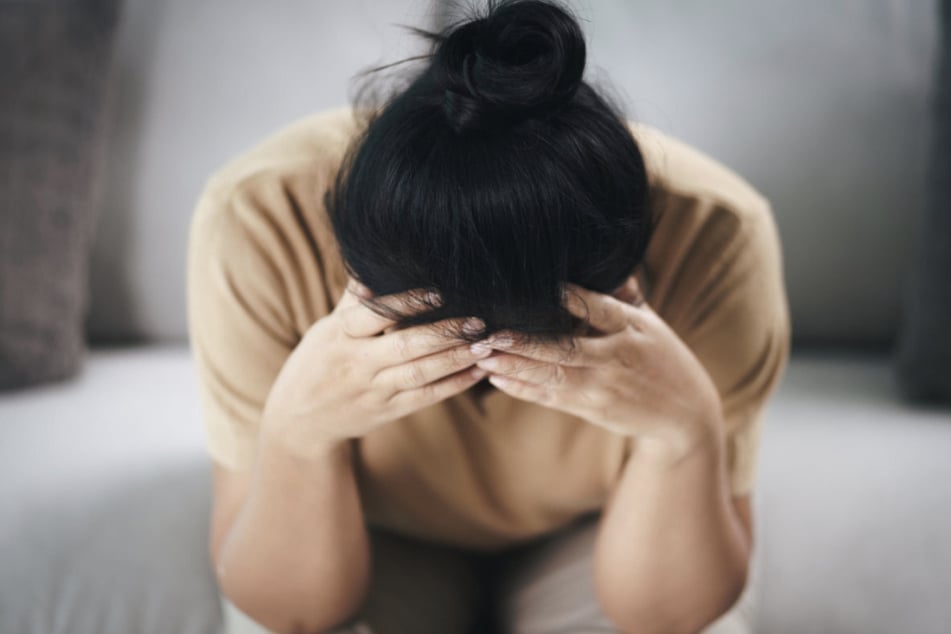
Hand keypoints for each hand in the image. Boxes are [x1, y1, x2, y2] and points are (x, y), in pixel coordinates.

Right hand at [261, 277, 491, 459]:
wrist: (300, 421)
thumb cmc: (320, 362)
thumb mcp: (328, 329)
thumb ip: (355, 300)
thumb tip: (373, 258)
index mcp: (340, 336)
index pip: (372, 316)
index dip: (405, 303)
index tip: (438, 291)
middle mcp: (357, 364)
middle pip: (404, 347)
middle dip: (443, 333)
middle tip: (477, 319)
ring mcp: (374, 391)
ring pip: (419, 374)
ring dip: (455, 359)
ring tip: (484, 343)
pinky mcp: (388, 411)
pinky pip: (425, 397)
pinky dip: (454, 385)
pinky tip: (478, 370)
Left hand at [475, 274, 722, 455]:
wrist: (684, 415)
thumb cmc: (663, 358)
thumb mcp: (651, 322)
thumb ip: (624, 293)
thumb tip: (604, 255)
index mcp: (632, 328)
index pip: (601, 309)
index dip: (574, 299)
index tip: (545, 287)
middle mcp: (615, 356)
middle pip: (566, 348)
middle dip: (526, 342)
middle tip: (490, 333)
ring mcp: (602, 386)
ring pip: (553, 376)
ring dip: (515, 366)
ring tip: (484, 356)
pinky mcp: (592, 408)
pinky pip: (552, 397)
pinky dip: (523, 389)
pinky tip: (497, 378)